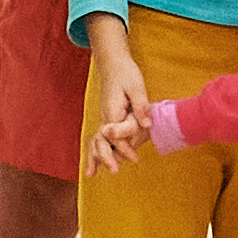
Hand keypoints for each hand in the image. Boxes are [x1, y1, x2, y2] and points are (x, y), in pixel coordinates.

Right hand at [86, 41, 151, 173]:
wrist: (112, 63)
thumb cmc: (125, 73)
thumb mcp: (136, 86)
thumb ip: (141, 106)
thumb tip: (146, 126)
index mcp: (111, 111)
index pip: (116, 136)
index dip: (125, 149)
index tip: (134, 159)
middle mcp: (104, 117)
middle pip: (102, 141)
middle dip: (106, 157)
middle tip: (114, 171)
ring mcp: (104, 118)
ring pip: (97, 141)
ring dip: (96, 157)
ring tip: (91, 174)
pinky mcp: (107, 118)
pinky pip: (101, 137)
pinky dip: (97, 149)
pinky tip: (96, 162)